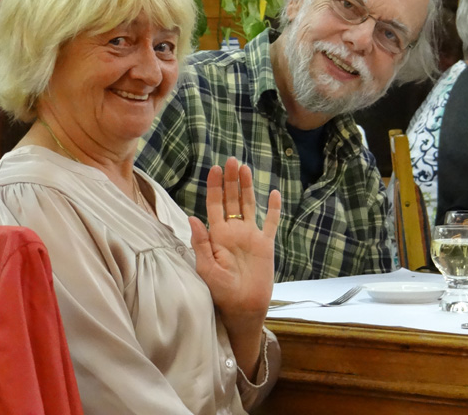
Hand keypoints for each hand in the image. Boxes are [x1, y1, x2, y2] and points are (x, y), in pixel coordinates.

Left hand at [189, 157, 280, 375]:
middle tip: (231, 160)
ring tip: (245, 168)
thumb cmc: (220, 292)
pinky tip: (274, 193)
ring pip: (249, 205)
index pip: (215, 204)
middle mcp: (233, 231)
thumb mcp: (206, 268)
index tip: (214, 168)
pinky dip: (273, 208)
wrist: (243, 308)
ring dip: (247, 187)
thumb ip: (200, 243)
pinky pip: (271, 222)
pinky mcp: (265, 244)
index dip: (214, 186)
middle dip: (230, 179)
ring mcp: (251, 236)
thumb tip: (193, 217)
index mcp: (217, 235)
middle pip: (231, 199)